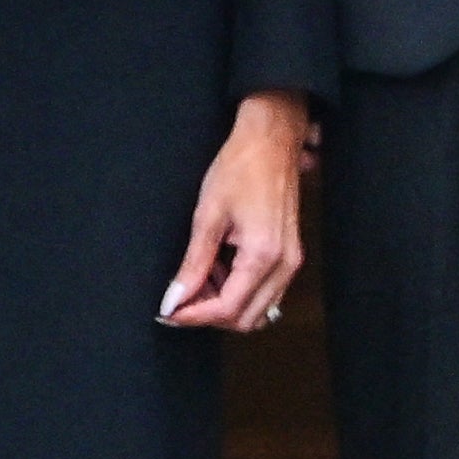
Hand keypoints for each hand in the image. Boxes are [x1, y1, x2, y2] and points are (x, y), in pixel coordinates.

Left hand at [162, 91, 309, 332]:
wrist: (271, 140)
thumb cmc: (240, 168)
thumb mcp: (208, 216)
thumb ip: (193, 264)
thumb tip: (173, 301)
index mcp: (263, 255)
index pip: (228, 308)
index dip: (194, 316)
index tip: (168, 312)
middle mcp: (284, 265)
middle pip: (246, 318)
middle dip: (209, 314)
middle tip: (179, 298)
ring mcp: (291, 261)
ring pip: (257, 309)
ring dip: (225, 304)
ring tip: (198, 277)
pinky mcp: (290, 254)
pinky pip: (266, 291)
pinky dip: (239, 291)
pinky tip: (218, 267)